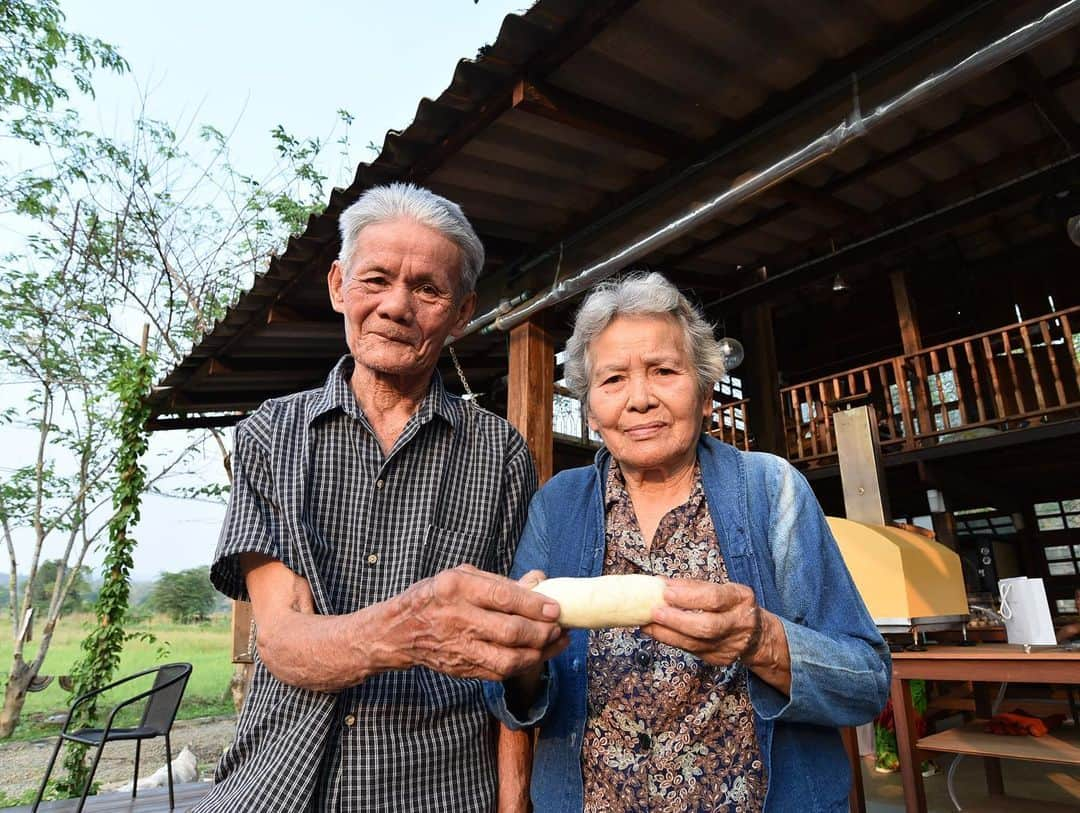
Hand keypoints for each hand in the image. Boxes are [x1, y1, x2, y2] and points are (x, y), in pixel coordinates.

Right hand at [390, 564, 568, 679]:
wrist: (399, 632)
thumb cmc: (435, 596)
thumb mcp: (462, 576)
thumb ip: (500, 581)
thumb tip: (539, 581)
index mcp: (456, 588)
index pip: (503, 597)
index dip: (534, 605)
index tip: (556, 608)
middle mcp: (458, 618)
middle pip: (510, 631)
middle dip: (542, 631)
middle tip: (559, 626)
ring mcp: (459, 648)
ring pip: (508, 659)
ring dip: (539, 653)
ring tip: (556, 642)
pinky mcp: (462, 669)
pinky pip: (500, 673)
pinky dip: (523, 665)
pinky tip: (538, 654)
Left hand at [642, 579, 762, 667]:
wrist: (756, 635)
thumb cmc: (731, 605)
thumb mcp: (720, 588)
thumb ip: (693, 587)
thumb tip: (660, 583)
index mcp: (740, 599)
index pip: (714, 598)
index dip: (688, 596)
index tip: (665, 591)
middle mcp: (739, 623)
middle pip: (706, 627)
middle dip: (676, 620)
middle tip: (654, 612)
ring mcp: (730, 645)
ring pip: (695, 644)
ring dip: (666, 634)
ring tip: (647, 624)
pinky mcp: (719, 659)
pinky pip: (691, 651)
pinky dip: (671, 640)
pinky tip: (657, 632)